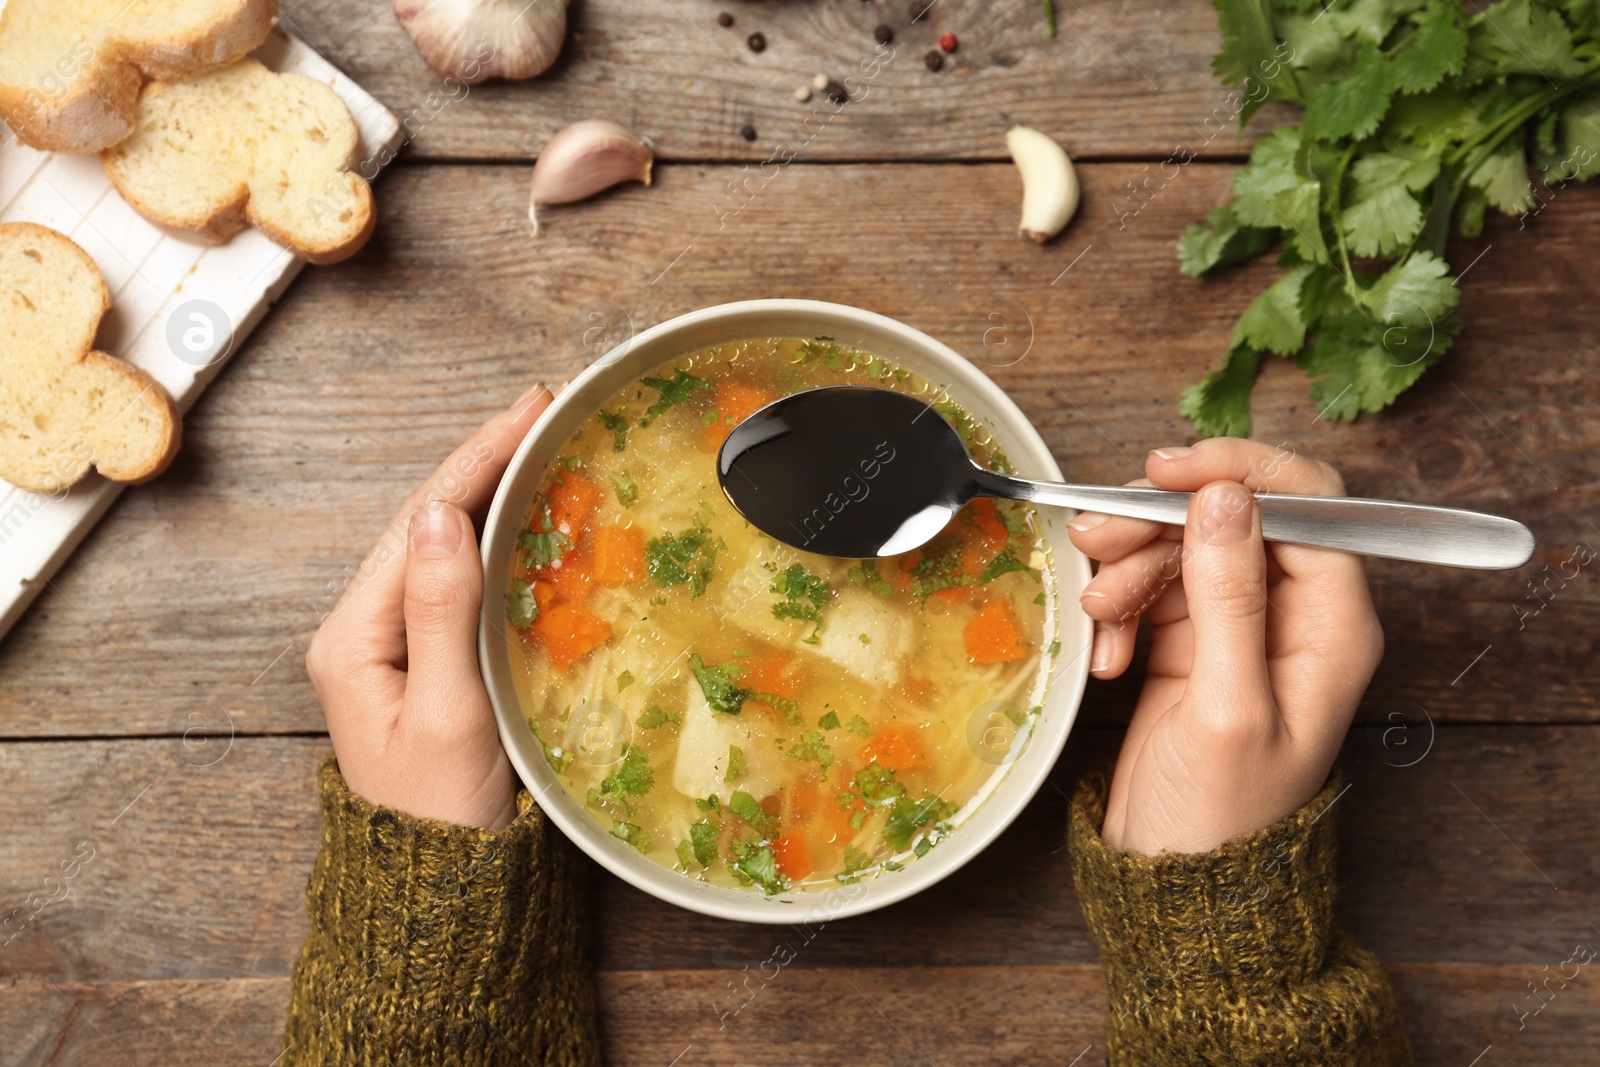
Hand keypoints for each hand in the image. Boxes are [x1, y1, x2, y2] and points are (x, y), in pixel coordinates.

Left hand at [305, 384, 554, 828]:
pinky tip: (529, 514)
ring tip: (542, 443)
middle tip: (546, 408)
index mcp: (355, 636)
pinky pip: (461, 579)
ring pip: (444, 544)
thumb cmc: (444, 816)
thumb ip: (442, 612)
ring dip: (492, 490)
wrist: (441, 891)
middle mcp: (365, 629)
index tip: (529, 408)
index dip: (477, 459)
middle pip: (427, 521)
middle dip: (485, 460)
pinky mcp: (428, 660)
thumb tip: (441, 515)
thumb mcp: (446, 714)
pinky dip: (497, 537)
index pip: (420, 521)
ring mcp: (395, 643)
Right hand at [1067, 438, 1383, 854]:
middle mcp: (1294, 614)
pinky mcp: (1194, 642)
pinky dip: (1120, 610)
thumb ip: (1228, 597)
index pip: (1306, 504)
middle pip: (1232, 516)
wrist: (1177, 882)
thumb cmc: (1221, 815)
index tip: (1163, 473)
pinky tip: (1108, 656)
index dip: (1235, 474)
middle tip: (1096, 537)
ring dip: (1129, 566)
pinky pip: (1152, 588)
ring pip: (1183, 546)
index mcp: (1334, 625)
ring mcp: (1241, 625)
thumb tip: (1223, 498)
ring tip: (1097, 614)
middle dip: (1160, 521)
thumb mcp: (1227, 707)